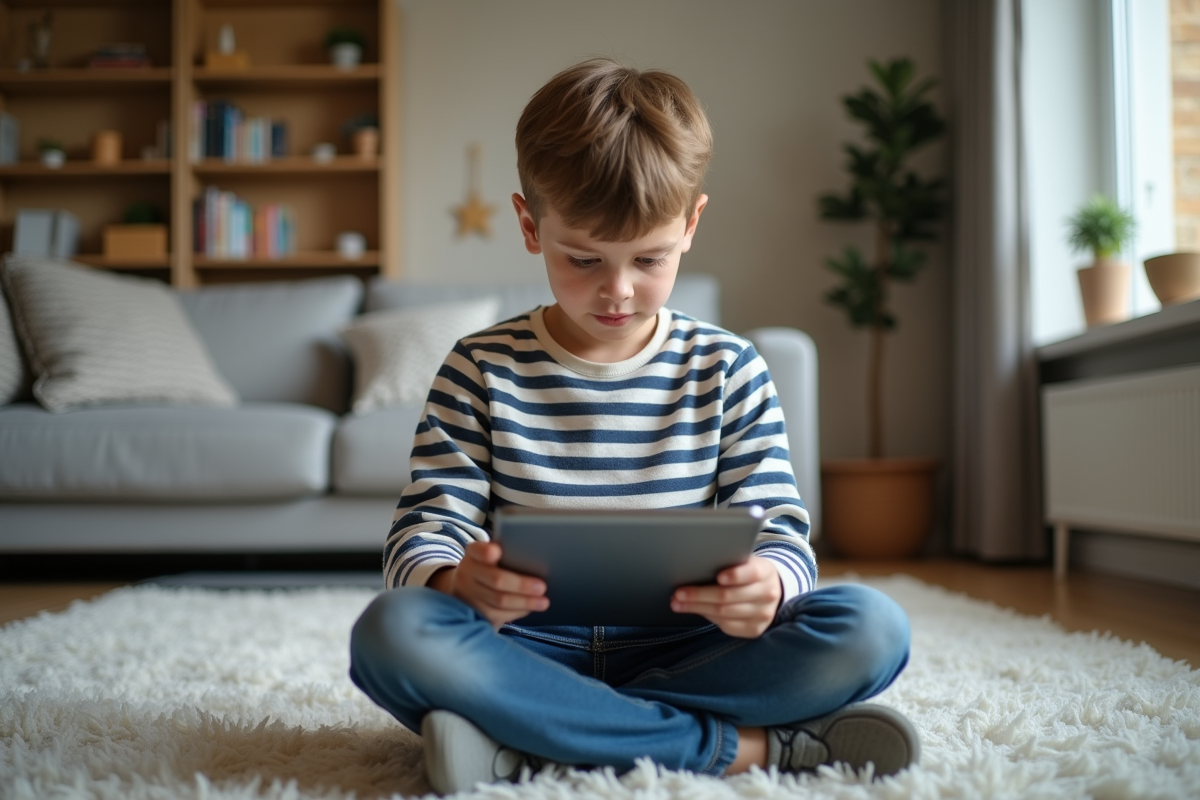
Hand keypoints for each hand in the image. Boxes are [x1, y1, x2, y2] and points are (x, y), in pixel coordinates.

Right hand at [428, 541, 547, 626]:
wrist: (465, 588)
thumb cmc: (489, 567)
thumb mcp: (491, 555)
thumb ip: (508, 553)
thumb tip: (537, 557)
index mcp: (473, 554)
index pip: (478, 551)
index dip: (486, 552)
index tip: (496, 552)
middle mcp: (467, 573)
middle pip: (496, 580)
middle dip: (521, 585)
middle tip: (542, 587)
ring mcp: (468, 595)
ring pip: (498, 601)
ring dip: (524, 603)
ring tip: (543, 602)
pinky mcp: (474, 613)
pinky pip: (498, 616)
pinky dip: (516, 612)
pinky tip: (528, 608)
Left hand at [671, 555, 781, 637]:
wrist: (771, 591)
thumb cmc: (749, 573)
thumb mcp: (746, 562)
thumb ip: (730, 563)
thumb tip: (696, 567)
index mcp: (765, 572)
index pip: (751, 573)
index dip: (735, 575)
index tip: (718, 577)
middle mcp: (767, 594)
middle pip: (729, 596)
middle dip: (700, 595)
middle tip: (679, 593)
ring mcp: (762, 614)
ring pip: (724, 613)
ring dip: (697, 608)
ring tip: (678, 603)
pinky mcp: (754, 629)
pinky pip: (727, 625)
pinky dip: (708, 617)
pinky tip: (696, 611)